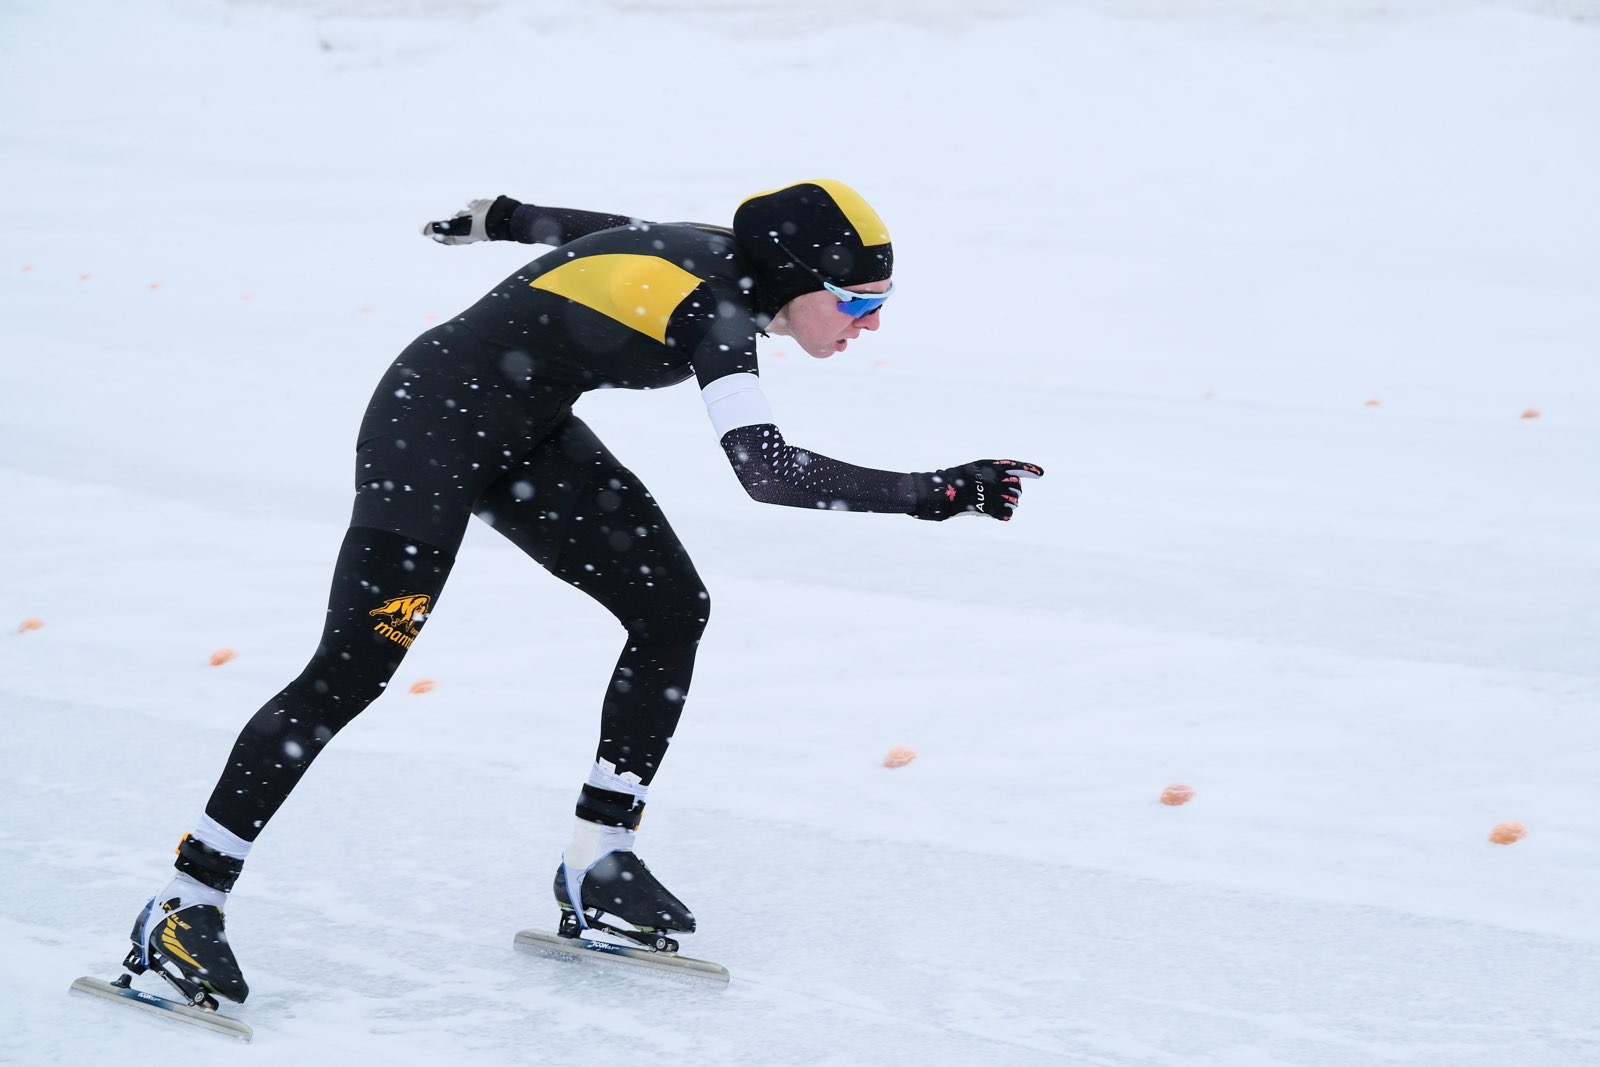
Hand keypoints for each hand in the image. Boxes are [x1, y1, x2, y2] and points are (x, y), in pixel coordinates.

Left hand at [421, 195, 519, 243]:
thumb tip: (422, 230)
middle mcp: (470, 228)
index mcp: (464, 236)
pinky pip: (473, 205)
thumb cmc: (481, 225)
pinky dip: (470, 203)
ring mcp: (477, 218)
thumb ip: (440, 228)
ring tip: (452, 213)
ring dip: (457, 214)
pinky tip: (467, 201)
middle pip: (455, 228)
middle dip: (447, 225)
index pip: (448, 239)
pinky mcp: (482, 208)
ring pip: (464, 216)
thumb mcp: (458, 227)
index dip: (439, 237)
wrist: (504, 217)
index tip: (428, 234)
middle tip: (439, 223)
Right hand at [911, 459, 1043, 520]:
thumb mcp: (974, 469)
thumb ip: (992, 472)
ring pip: (1013, 501)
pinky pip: (1006, 514)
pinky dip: (1005, 514)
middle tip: (1007, 495)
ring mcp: (990, 494)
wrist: (941, 492)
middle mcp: (992, 479)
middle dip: (1015, 492)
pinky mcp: (986, 508)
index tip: (1040, 473)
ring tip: (1002, 505)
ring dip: (1010, 504)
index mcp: (989, 467)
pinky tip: (1001, 514)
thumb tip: (1013, 480)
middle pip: (1016, 487)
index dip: (1029, 469)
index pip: (1014, 467)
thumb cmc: (956, 479)